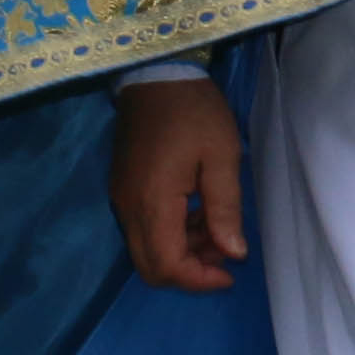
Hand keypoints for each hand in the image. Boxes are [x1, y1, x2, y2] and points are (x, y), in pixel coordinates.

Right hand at [110, 77, 252, 291]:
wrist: (156, 74)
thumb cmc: (195, 111)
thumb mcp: (222, 156)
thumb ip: (225, 209)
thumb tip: (233, 253)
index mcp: (153, 202)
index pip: (167, 266)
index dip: (199, 280)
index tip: (231, 272)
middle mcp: (128, 208)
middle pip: (151, 267)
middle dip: (190, 270)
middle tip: (225, 250)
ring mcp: (121, 199)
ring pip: (146, 250)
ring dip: (182, 252)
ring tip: (218, 227)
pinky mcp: (122, 189)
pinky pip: (142, 230)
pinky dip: (170, 234)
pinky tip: (197, 213)